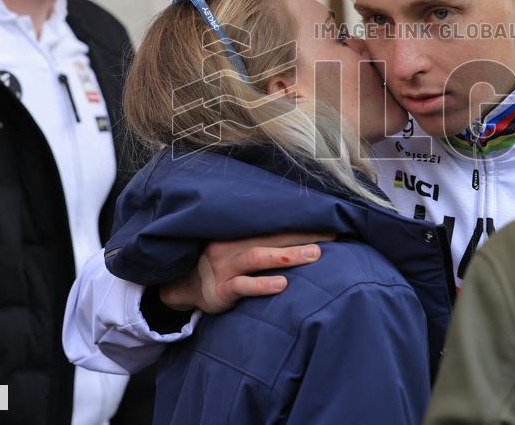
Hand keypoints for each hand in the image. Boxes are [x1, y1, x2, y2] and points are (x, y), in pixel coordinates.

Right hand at [159, 232, 335, 313]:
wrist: (184, 285)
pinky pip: (243, 286)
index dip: (302, 225)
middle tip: (331, 237)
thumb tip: (306, 240)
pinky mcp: (221, 290)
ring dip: (287, 255)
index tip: (330, 225)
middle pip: (271, 237)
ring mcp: (225, 267)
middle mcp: (232, 246)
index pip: (274, 226)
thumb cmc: (222, 264)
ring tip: (313, 255)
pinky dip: (263, 284)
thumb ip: (265, 242)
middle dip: (301, 236)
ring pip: (258, 257)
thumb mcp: (238, 248)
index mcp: (239, 233)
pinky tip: (282, 284)